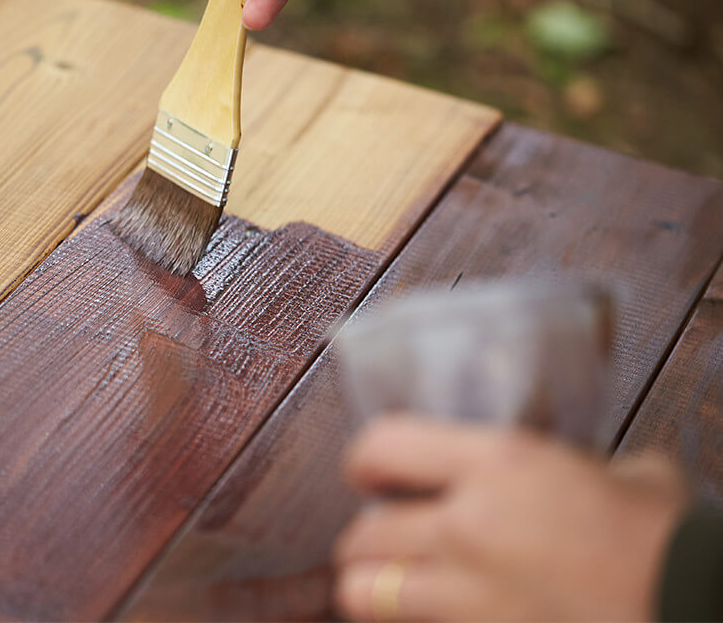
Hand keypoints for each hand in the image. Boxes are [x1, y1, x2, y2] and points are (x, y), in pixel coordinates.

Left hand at [332, 416, 689, 620]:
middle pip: (362, 534)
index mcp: (500, 465)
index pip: (381, 445)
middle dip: (368, 540)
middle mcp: (469, 527)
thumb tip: (570, 470)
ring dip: (376, 588)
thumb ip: (572, 465)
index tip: (369, 473)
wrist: (698, 609)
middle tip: (389, 540)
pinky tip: (439, 616)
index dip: (364, 460)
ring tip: (397, 585)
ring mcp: (470, 596)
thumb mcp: (623, 475)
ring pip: (365, 593)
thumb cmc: (672, 544)